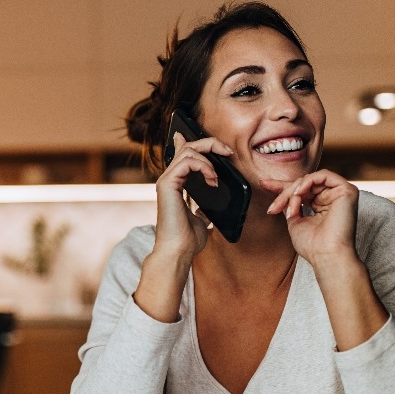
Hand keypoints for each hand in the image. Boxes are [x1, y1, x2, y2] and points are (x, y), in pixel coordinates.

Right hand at [153, 132, 230, 258]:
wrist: (178, 252)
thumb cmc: (187, 240)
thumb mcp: (200, 222)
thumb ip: (202, 211)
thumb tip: (205, 210)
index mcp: (175, 185)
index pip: (181, 154)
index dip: (194, 141)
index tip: (218, 147)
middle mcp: (169, 180)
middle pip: (187, 146)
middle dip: (210, 144)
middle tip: (227, 152)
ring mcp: (166, 181)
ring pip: (188, 150)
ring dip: (209, 157)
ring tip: (217, 176)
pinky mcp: (167, 184)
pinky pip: (187, 161)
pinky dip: (204, 167)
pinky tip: (212, 179)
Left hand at [263, 169, 359, 266]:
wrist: (327, 256)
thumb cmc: (313, 246)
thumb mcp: (295, 222)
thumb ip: (290, 206)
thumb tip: (282, 195)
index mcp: (323, 206)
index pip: (302, 190)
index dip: (282, 186)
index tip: (263, 184)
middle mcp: (333, 198)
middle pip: (304, 183)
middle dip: (284, 192)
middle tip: (274, 207)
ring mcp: (341, 193)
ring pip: (310, 179)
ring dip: (294, 190)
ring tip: (288, 206)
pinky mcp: (347, 190)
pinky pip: (323, 175)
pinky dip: (307, 182)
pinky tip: (299, 193)